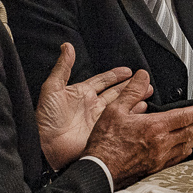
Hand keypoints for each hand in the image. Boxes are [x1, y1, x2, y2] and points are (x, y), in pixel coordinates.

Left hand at [36, 43, 135, 169]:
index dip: (115, 75)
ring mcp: (99, 120)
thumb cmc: (45, 118)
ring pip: (121, 106)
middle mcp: (92, 106)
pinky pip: (121, 122)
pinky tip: (141, 110)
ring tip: (147, 92)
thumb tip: (66, 47)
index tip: (129, 71)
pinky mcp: (104, 133)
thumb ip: (62, 67)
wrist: (46, 144)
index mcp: (81, 93)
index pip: (103, 80)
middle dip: (130, 86)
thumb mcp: (52, 88)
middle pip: (116, 92)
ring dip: (134, 99)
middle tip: (145, 80)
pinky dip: (132, 116)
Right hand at [84, 70, 192, 187]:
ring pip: (187, 145)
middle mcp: (161, 144)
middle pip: (190, 131)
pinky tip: (188, 149)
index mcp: (154, 127)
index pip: (184, 117)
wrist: (100, 171)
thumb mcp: (115, 110)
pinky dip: (187, 151)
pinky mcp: (156, 168)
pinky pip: (178, 158)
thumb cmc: (105, 144)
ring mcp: (160, 158)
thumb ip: (132, 92)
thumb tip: (142, 77)